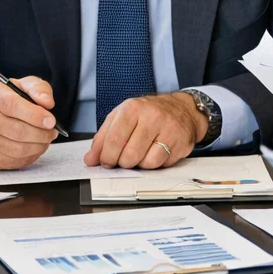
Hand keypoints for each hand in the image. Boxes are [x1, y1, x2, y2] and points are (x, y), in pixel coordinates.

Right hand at [0, 75, 58, 170]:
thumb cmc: (10, 101)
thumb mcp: (24, 86)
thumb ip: (38, 89)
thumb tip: (47, 102)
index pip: (12, 105)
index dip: (34, 115)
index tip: (51, 121)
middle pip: (16, 130)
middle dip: (41, 134)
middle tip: (52, 132)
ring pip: (17, 149)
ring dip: (38, 146)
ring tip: (45, 139)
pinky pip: (14, 161)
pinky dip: (30, 156)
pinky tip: (35, 147)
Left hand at [86, 92, 204, 169]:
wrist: (182, 108)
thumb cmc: (148, 113)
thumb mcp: (121, 117)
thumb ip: (103, 138)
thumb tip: (90, 159)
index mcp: (132, 108)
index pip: (114, 140)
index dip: (107, 157)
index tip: (105, 162)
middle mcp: (152, 117)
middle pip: (129, 155)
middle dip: (122, 163)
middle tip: (123, 158)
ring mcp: (168, 130)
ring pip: (146, 163)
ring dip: (139, 165)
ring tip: (140, 154)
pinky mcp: (180, 143)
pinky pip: (160, 165)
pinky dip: (153, 165)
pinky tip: (154, 153)